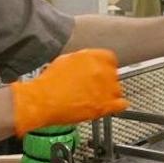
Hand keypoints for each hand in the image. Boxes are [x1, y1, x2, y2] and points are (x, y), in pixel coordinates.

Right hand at [10, 49, 128, 136]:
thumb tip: (88, 63)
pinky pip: (121, 104)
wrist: (42, 101)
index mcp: (93, 56)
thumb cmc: (48, 83)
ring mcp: (106, 88)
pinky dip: (117, 105)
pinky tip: (108, 106)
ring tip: (96, 98)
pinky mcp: (104, 106)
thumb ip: (83, 60)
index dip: (105, 66)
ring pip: (117, 89)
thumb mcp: (65, 60)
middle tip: (93, 87)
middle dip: (105, 80)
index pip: (110, 58)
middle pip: (114, 74)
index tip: (101, 71)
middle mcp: (102, 70)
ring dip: (109, 93)